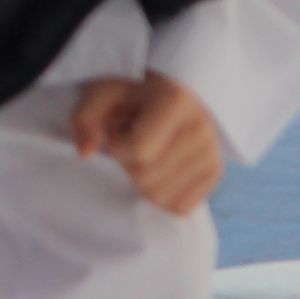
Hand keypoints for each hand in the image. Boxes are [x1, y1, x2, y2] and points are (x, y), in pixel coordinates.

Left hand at [70, 72, 225, 214]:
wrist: (169, 91)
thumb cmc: (130, 93)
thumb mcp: (102, 94)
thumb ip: (84, 118)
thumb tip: (85, 153)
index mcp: (175, 101)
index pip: (138, 151)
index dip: (117, 145)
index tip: (118, 128)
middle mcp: (201, 127)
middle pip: (147, 178)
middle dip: (127, 164)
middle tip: (132, 140)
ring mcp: (212, 153)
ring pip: (160, 197)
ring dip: (142, 180)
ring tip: (147, 152)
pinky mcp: (215, 173)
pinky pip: (179, 207)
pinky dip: (161, 195)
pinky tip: (159, 168)